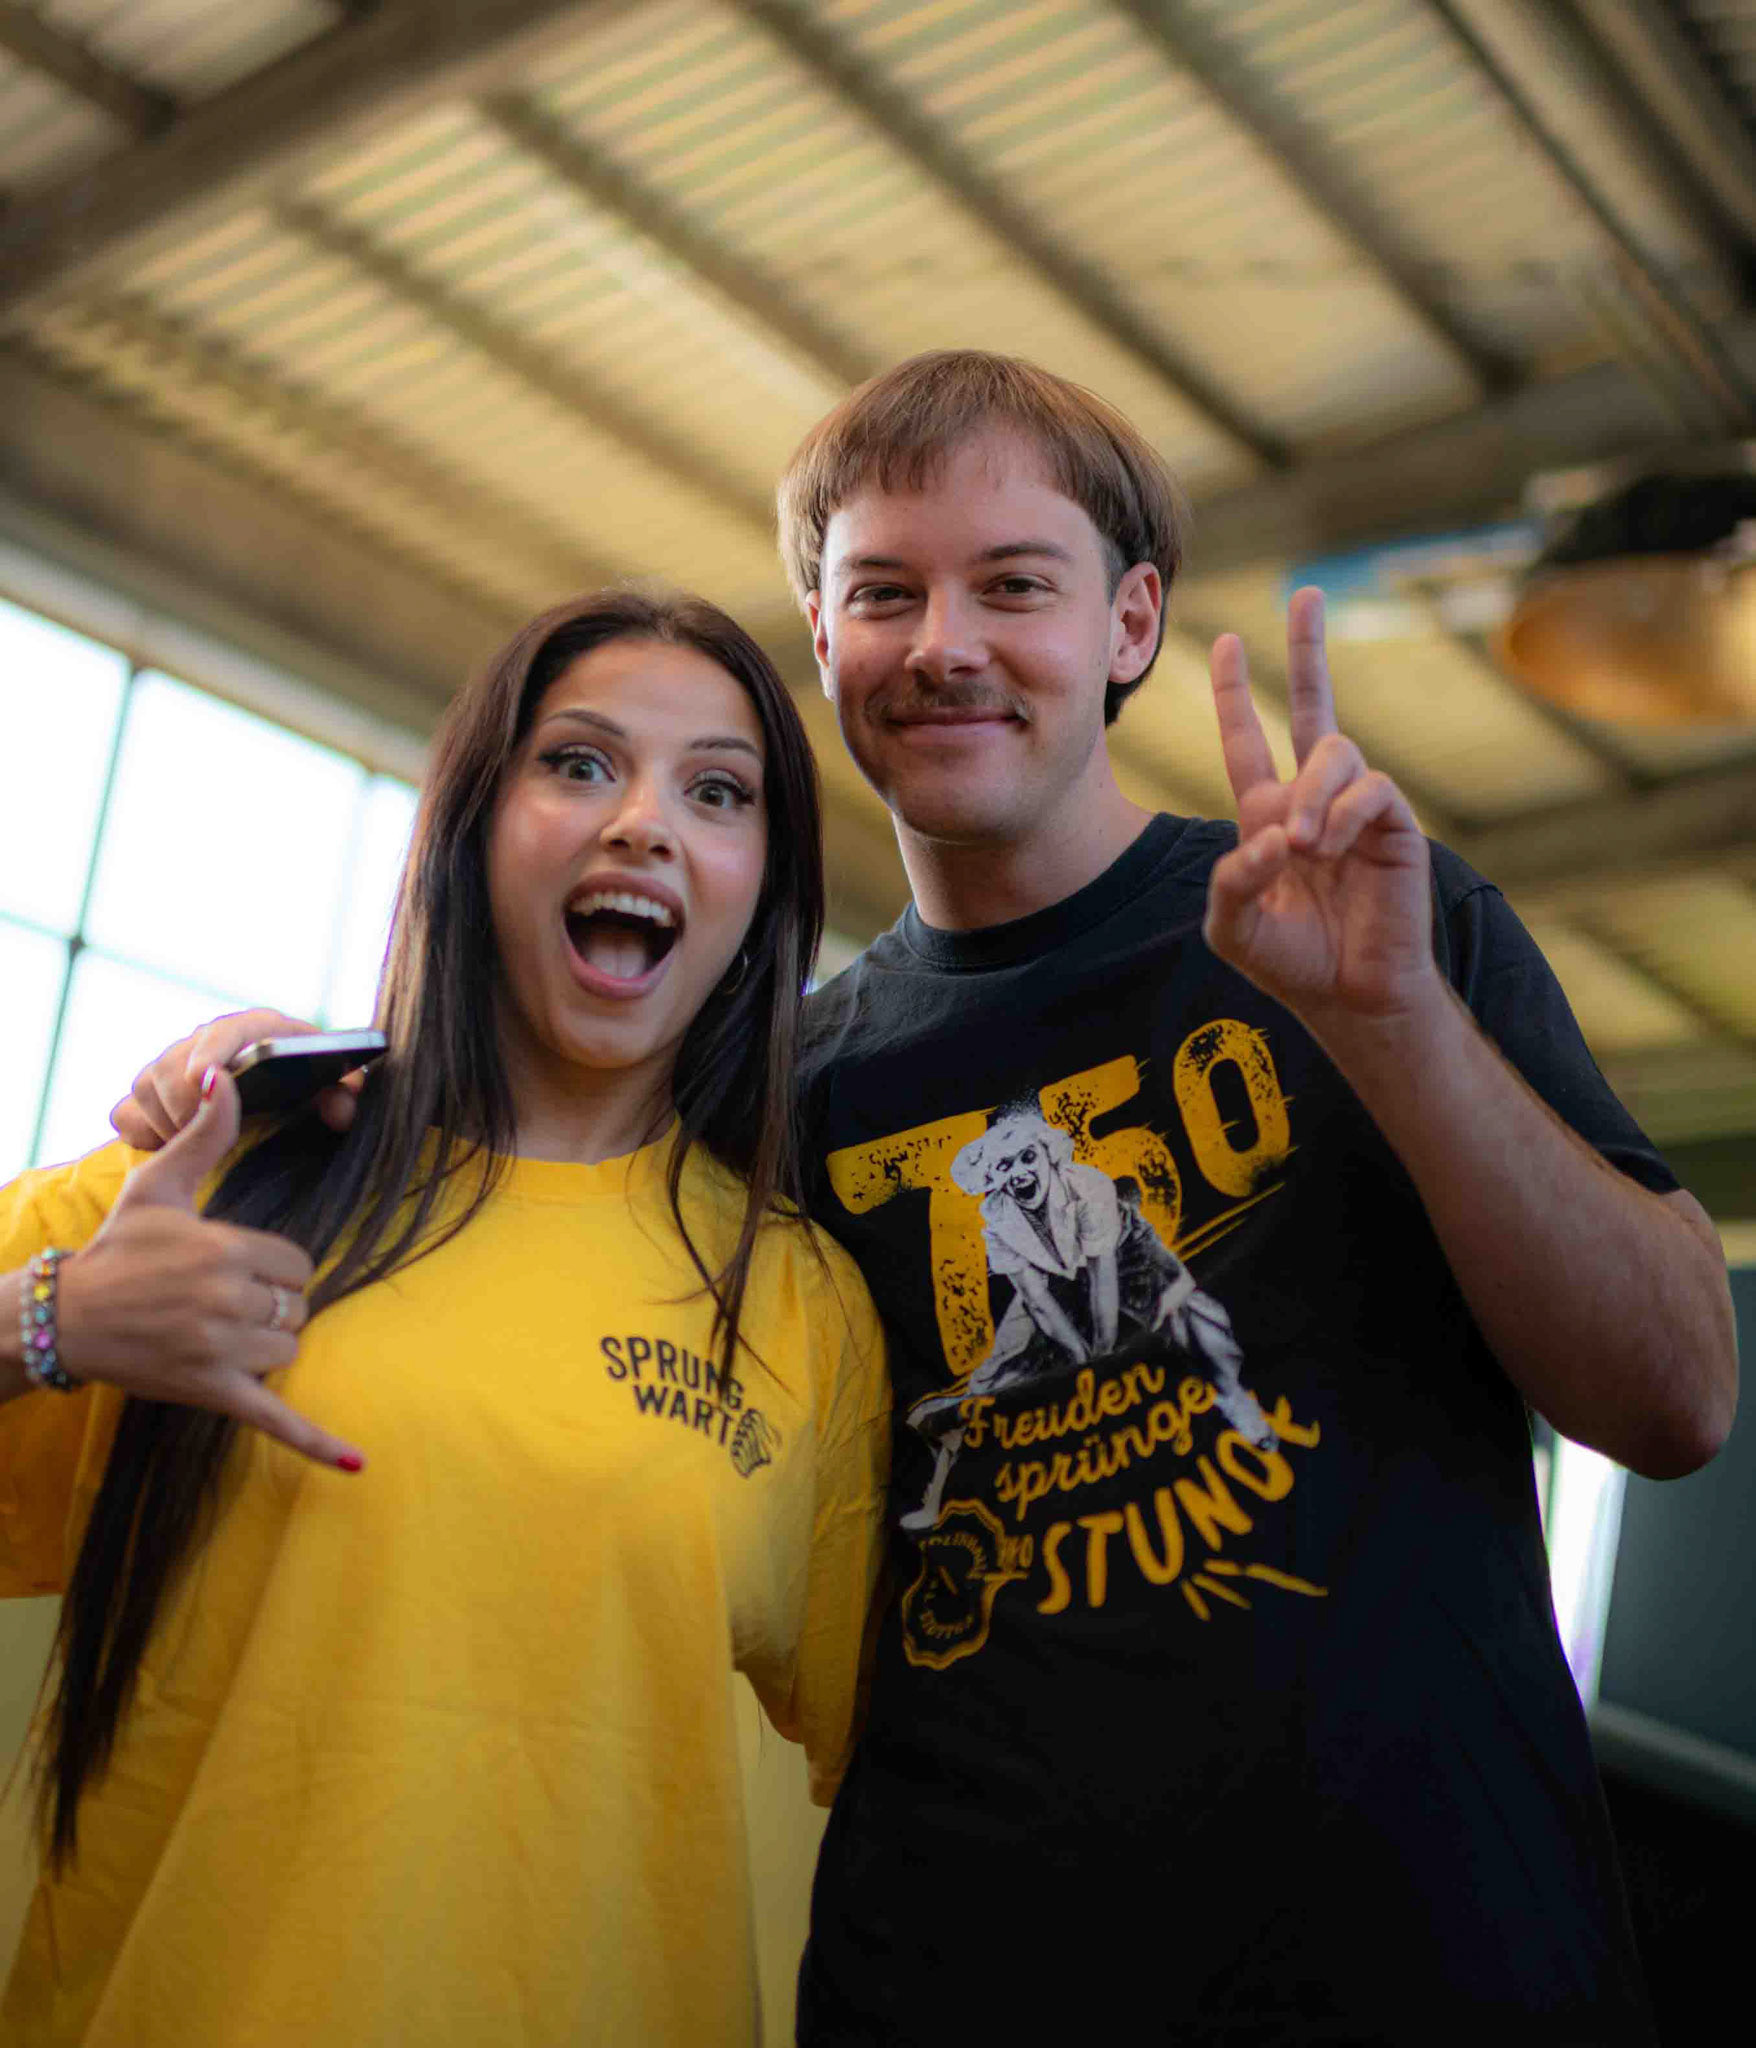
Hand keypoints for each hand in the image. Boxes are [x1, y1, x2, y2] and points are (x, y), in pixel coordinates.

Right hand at [61, 1067, 363, 1469]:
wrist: (62, 1318)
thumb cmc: (117, 1249)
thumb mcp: (158, 1185)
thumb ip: (204, 1134)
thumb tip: (223, 1073)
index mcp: (225, 1249)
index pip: (299, 1262)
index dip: (275, 1266)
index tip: (235, 1266)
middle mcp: (229, 1299)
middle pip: (298, 1305)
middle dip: (270, 1302)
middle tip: (219, 1300)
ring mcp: (222, 1350)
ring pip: (290, 1347)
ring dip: (269, 1343)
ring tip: (220, 1332)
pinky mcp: (214, 1392)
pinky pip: (276, 1419)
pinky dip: (316, 1443)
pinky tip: (355, 1465)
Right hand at [111, 1008, 364, 1150]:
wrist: (285, 1088)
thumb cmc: (311, 1084)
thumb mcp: (335, 1089)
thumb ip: (345, 1096)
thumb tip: (340, 1111)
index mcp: (257, 1029)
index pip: (225, 1032)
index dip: (211, 1053)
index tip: (206, 1079)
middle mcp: (208, 1039)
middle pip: (173, 1066)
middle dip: (186, 1106)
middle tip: (202, 1138)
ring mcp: (173, 1063)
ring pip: (146, 1088)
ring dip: (166, 1123)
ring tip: (194, 1145)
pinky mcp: (150, 1091)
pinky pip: (125, 1111)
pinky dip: (140, 1131)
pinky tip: (168, 1147)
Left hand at [1204, 588, 1436, 1036]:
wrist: (1350, 996)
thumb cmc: (1292, 964)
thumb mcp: (1232, 927)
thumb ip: (1229, 881)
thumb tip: (1268, 835)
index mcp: (1268, 815)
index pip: (1247, 741)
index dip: (1234, 695)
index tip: (1223, 644)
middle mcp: (1314, 800)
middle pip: (1313, 706)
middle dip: (1308, 649)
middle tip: (1307, 593)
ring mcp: (1357, 808)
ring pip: (1336, 750)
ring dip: (1313, 794)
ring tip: (1304, 848)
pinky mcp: (1395, 824)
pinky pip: (1371, 788)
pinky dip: (1343, 814)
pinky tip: (1330, 849)